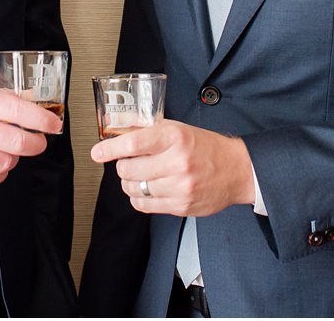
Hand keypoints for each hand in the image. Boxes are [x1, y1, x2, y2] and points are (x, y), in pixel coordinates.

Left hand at [90, 120, 254, 216]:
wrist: (236, 170)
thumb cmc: (206, 147)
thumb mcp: (179, 128)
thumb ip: (149, 129)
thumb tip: (119, 128)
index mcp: (175, 137)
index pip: (133, 143)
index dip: (110, 148)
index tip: (97, 152)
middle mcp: (177, 162)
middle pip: (129, 169)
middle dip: (122, 166)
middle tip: (129, 162)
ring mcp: (180, 187)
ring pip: (134, 189)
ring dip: (130, 183)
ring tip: (139, 176)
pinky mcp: (181, 206)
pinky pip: (145, 206)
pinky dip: (139, 198)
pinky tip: (147, 189)